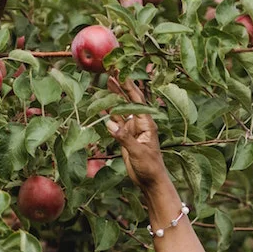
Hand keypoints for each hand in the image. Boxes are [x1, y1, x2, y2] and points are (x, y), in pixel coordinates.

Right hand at [105, 74, 166, 188]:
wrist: (150, 181)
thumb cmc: (149, 167)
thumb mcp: (138, 152)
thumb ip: (124, 138)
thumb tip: (110, 123)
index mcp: (147, 123)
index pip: (137, 100)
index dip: (128, 85)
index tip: (121, 72)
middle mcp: (140, 122)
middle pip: (129, 100)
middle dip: (121, 86)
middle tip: (112, 70)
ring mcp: (132, 129)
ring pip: (121, 109)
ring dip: (115, 97)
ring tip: (107, 81)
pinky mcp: (126, 136)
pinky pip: (116, 122)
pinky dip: (108, 113)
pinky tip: (102, 106)